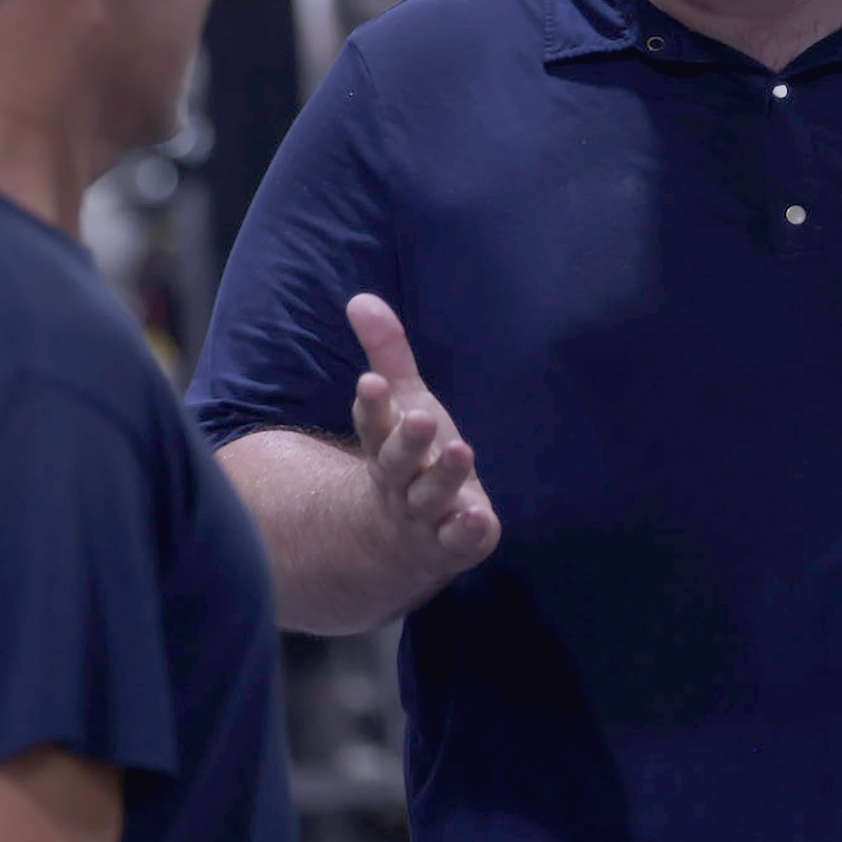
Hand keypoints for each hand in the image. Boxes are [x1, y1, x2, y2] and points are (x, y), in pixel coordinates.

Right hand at [347, 292, 498, 583]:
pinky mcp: (453, 542)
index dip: (372, 405)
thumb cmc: (410, 457)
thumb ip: (387, 354)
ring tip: (461, 452)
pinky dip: (467, 532)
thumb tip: (360, 298)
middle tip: (422, 418)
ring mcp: (424, 516)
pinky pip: (457, 541)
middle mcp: (399, 482)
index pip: (372, 424)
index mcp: (385, 445)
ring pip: (429, 498)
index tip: (371, 382)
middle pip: (396, 463)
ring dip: (444, 478)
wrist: (406, 541)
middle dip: (408, 441)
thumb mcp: (404, 403)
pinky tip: (481, 518)